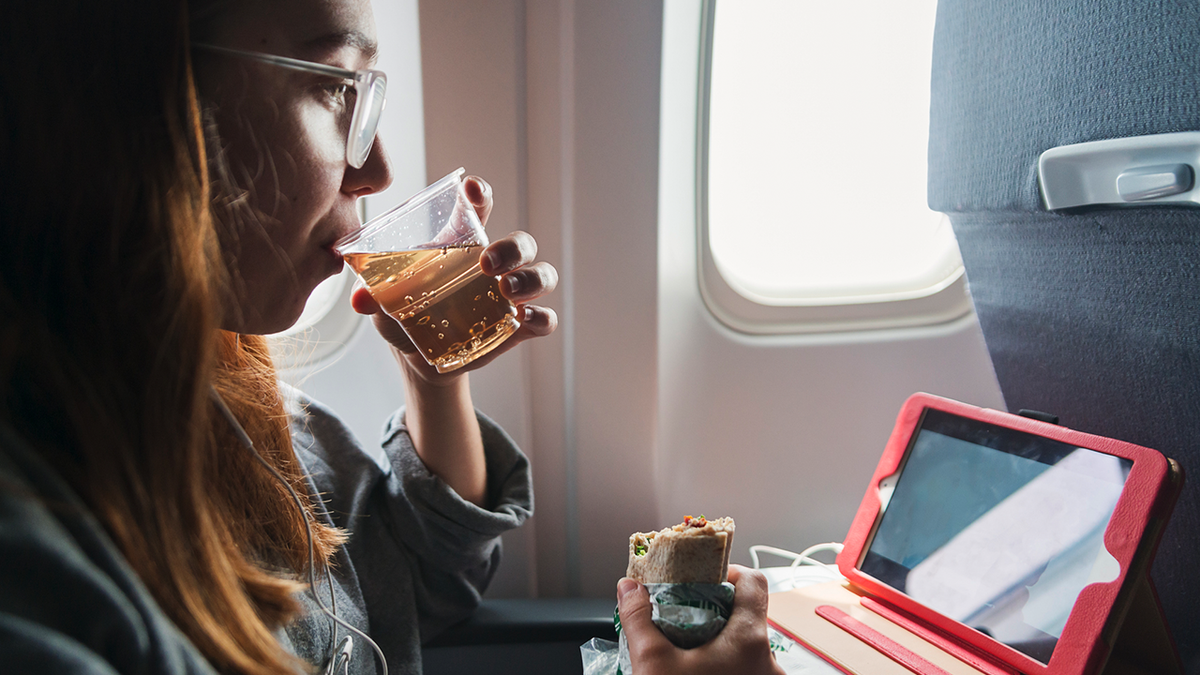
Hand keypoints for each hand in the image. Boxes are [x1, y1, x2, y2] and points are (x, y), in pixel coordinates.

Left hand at [350, 175, 558, 385]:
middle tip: (486, 262)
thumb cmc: (404, 317)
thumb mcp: (384, 305)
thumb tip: (359, 299)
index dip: (479, 195)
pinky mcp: (520, 327)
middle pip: (520, 242)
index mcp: (462, 244)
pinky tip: (528, 320)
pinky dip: (543, 317)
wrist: (419, 361)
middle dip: (511, 247)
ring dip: (530, 278)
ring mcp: (512, 295)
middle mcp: (495, 264)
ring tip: (507, 291)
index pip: (478, 209)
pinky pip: (545, 318)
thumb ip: (373, 296)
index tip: (471, 190)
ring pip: (542, 273)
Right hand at [618, 565, 786, 674]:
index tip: (702, 580)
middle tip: (685, 616)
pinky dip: (725, 666)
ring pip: (747, 646)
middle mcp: (770, 662)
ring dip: (720, 642)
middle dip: (715, 611)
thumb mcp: (652, 663)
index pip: (754, 582)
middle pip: (749, 615)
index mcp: (750, 640)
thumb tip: (629, 587)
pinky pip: (747, 670)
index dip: (728, 572)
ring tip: (687, 650)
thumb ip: (638, 619)